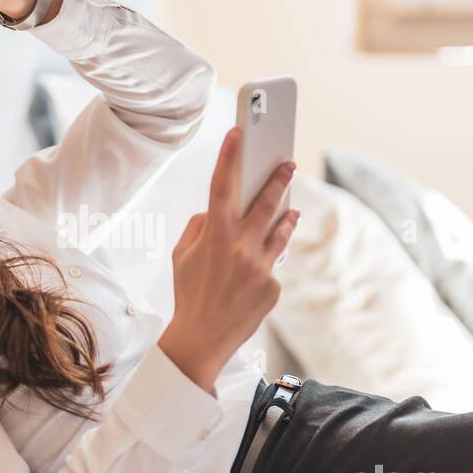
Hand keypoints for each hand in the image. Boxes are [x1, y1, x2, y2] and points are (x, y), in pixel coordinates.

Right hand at [159, 126, 299, 395]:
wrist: (202, 339)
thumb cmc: (189, 292)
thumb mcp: (182, 255)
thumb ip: (199, 226)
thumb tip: (218, 210)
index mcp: (213, 235)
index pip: (222, 185)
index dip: (229, 156)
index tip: (238, 133)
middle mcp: (240, 246)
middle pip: (266, 202)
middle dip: (279, 177)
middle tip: (288, 161)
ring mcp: (260, 266)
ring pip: (281, 230)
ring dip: (286, 214)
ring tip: (290, 205)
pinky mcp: (273, 285)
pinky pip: (273, 263)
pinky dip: (266, 261)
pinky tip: (259, 265)